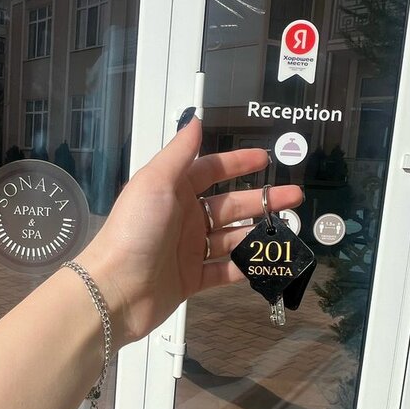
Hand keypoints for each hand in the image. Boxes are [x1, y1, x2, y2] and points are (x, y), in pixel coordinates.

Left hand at [81, 116, 302, 345]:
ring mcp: (188, 250)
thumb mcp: (156, 183)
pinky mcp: (192, 279)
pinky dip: (245, 267)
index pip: (210, 170)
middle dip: (262, 200)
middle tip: (295, 197)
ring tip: (289, 230)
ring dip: (259, 233)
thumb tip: (195, 118)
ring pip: (232, 237)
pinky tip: (268, 262)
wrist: (115, 290)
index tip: (266, 158)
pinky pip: (225, 270)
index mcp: (173, 191)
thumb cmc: (135, 230)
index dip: (237, 163)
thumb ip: (179, 152)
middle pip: (229, 204)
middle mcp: (182, 218)